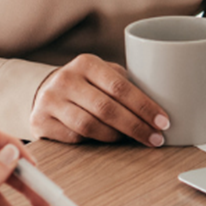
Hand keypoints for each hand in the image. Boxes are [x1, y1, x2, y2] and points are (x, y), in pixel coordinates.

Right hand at [28, 54, 169, 147]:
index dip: (144, 106)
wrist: (45, 92)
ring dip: (117, 136)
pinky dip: (95, 142)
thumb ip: (127, 84)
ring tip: (133, 139)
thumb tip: (165, 104)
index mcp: (86, 63)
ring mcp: (50, 101)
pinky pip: (75, 138)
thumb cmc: (86, 86)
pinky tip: (107, 141)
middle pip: (106, 108)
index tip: (163, 121)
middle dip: (136, 126)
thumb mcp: (104, 76)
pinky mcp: (40, 121)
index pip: (120, 86)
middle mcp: (65, 79)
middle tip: (156, 138)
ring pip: (90, 126)